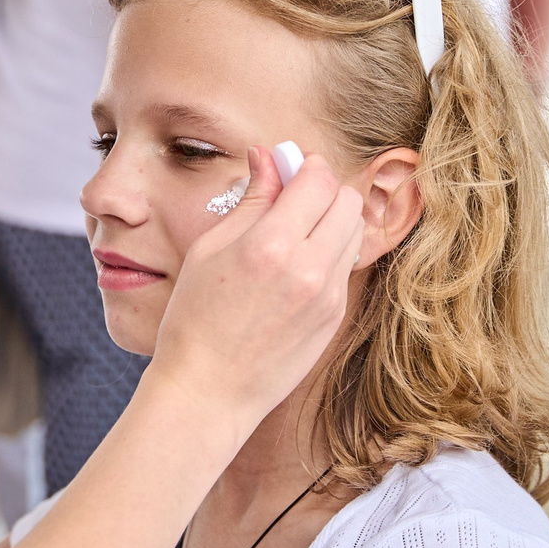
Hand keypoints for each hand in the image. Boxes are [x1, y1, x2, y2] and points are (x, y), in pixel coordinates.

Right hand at [151, 145, 363, 438]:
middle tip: (294, 197)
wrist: (208, 390)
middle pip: (347, 201)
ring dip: (332, 220)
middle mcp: (309, 268)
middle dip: (324, 190)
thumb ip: (250, 200)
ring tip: (296, 232)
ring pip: (354, 232)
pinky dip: (329, 253)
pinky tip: (296, 266)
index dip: (306, 166)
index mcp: (271, 245)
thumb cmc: (194, 319)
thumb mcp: (210, 249)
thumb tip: (267, 157)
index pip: (318, 180)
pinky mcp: (334, 317)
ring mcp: (327, 296)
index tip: (290, 168)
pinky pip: (344, 266)